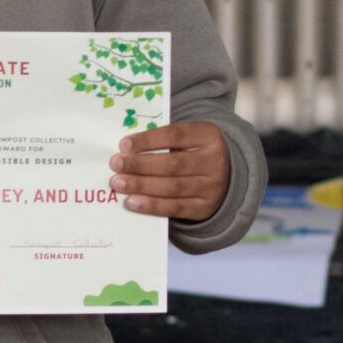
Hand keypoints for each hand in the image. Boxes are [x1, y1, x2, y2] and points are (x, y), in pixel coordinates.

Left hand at [110, 120, 229, 220]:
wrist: (226, 177)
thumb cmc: (195, 153)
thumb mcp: (189, 139)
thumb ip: (164, 141)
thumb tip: (127, 150)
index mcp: (209, 136)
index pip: (176, 135)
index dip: (149, 140)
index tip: (124, 144)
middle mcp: (214, 161)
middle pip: (173, 164)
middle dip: (141, 164)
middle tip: (116, 164)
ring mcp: (211, 187)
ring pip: (173, 187)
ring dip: (142, 185)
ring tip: (119, 183)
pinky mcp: (204, 208)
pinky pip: (175, 208)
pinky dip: (152, 205)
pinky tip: (132, 202)